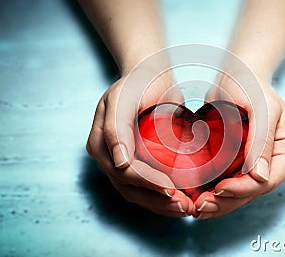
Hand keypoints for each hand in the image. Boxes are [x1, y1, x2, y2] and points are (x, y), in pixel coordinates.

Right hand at [86, 69, 193, 216]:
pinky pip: (144, 186)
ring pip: (136, 193)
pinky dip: (161, 196)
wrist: (149, 75)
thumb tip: (119, 163)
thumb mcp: (123, 98)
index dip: (147, 183)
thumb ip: (116, 128)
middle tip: (183, 206)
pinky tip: (180, 200)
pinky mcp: (134, 162)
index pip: (124, 172)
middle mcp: (107, 156)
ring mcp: (120, 161)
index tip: (171, 189)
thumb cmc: (138, 83)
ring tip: (184, 208)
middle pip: (129, 188)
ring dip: (160, 204)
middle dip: (156, 200)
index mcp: (100, 142)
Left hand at [194, 75, 284, 218]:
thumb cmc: (251, 84)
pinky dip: (210, 191)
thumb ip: (262, 140)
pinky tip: (194, 196)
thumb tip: (261, 177)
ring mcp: (253, 164)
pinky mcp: (235, 162)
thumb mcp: (262, 107)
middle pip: (251, 192)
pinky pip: (224, 181)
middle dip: (226, 202)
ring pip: (237, 193)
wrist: (235, 74)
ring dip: (216, 203)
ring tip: (194, 207)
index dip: (243, 190)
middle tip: (200, 207)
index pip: (268, 181)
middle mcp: (271, 162)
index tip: (219, 190)